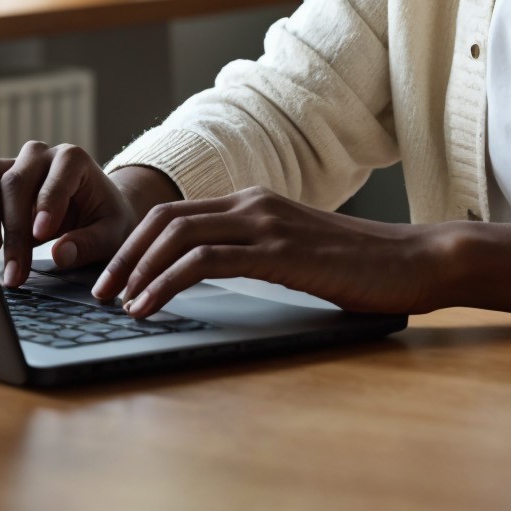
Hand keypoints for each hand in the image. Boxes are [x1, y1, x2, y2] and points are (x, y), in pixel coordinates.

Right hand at [0, 143, 179, 286]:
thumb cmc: (104, 219)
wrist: (96, 207)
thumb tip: (59, 254)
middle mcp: (39, 155)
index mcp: (72, 160)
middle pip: (16, 182)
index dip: (47, 204)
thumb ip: (89, 242)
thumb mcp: (112, 233)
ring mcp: (11, 163)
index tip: (41, 235)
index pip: (56, 178)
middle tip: (14, 272)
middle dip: (14, 229)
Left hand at [92, 186, 510, 320]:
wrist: (414, 262)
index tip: (108, 277)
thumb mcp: (294, 257)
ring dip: (136, 270)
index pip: (174, 214)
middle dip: (122, 256)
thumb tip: (207, 283)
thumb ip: (254, 258)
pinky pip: (205, 261)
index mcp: (253, 203)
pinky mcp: (278, 250)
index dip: (133, 244)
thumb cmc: (359, 269)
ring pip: (177, 235)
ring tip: (115, 304)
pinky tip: (149, 307)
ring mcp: (265, 222)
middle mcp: (253, 203)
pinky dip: (167, 282)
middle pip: (164, 220)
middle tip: (96, 293)